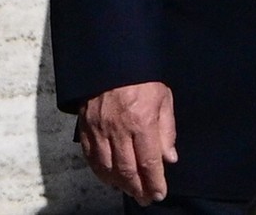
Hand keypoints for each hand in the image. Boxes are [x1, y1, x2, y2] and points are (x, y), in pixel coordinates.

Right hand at [76, 81, 177, 205]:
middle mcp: (119, 128)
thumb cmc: (142, 75)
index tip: (160, 194)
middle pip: (127, 170)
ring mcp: (99, 128)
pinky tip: (109, 178)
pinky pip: (90, 156)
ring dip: (119, 184)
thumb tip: (169, 158)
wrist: (112, 56)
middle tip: (146, 199)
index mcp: (141, 121)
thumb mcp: (163, 97)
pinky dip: (99, 171)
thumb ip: (167, 130)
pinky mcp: (86, 125)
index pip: (149, 163)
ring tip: (130, 191)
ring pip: (107, 167)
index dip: (155, 183)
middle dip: (138, 189)